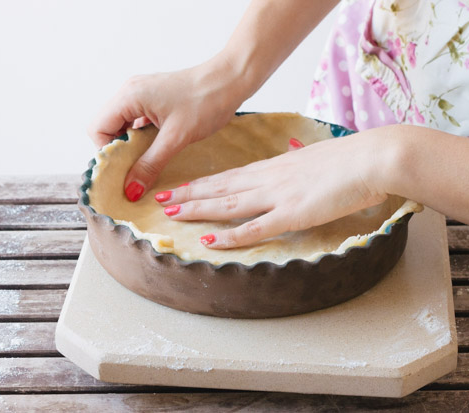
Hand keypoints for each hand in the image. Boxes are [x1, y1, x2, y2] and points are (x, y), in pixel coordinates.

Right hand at [87, 59, 244, 201]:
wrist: (231, 80)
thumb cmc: (206, 102)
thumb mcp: (175, 139)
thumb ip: (150, 164)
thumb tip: (131, 190)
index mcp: (129, 96)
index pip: (97, 129)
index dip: (107, 152)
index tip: (124, 170)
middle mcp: (130, 92)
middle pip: (106, 127)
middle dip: (117, 151)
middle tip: (134, 170)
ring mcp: (141, 93)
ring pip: (120, 125)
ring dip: (130, 145)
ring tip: (146, 161)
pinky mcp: (153, 98)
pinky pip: (135, 121)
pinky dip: (140, 138)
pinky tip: (155, 149)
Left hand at [155, 132, 390, 248]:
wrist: (372, 158)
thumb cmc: (349, 158)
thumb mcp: (314, 156)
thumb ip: (298, 159)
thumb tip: (293, 151)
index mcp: (273, 167)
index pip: (227, 176)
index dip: (201, 183)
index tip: (179, 186)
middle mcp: (267, 179)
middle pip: (219, 188)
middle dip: (188, 194)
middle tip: (160, 199)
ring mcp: (277, 196)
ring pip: (228, 205)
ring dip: (198, 210)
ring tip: (171, 213)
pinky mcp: (292, 214)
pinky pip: (254, 228)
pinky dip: (230, 236)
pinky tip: (209, 240)